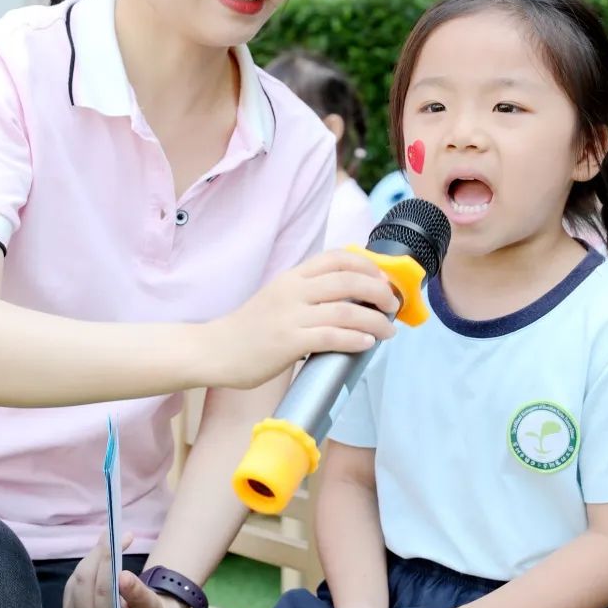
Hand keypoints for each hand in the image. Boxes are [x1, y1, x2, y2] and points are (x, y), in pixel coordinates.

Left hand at [62, 532, 185, 607]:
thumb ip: (139, 596)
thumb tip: (124, 576)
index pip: (103, 592)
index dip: (107, 564)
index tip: (118, 539)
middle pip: (84, 581)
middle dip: (100, 553)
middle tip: (115, 533)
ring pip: (77, 576)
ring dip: (95, 555)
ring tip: (113, 540)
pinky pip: (74, 578)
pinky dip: (89, 562)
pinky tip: (104, 554)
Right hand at [208, 250, 398, 390]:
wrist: (215, 349)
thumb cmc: (250, 329)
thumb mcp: (278, 297)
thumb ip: (307, 293)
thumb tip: (350, 300)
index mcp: (292, 276)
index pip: (337, 257)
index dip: (367, 265)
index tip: (383, 280)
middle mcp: (293, 290)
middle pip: (348, 279)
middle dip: (379, 291)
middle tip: (392, 305)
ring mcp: (290, 316)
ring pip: (346, 309)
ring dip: (375, 320)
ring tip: (388, 331)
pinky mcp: (287, 342)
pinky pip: (331, 336)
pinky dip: (355, 338)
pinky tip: (367, 343)